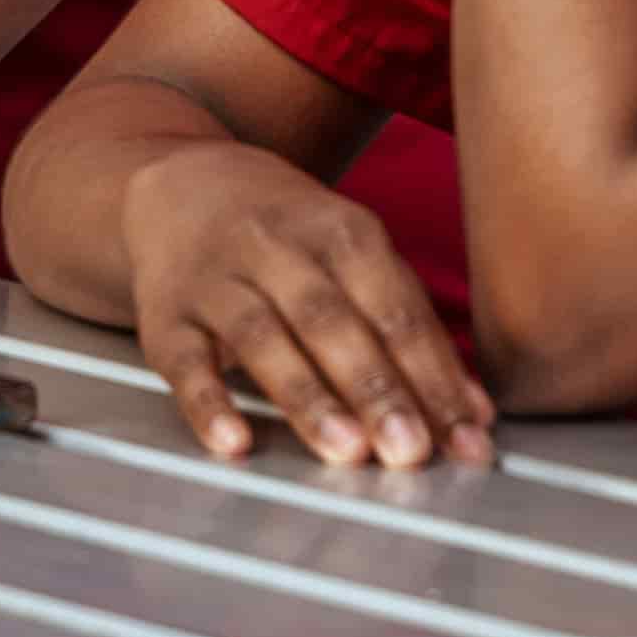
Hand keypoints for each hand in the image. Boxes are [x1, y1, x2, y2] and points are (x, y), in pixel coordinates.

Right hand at [118, 142, 491, 471]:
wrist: (182, 185)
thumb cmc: (290, 236)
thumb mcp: (355, 257)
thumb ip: (411, 330)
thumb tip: (473, 415)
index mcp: (340, 230)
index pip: (395, 308)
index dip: (433, 375)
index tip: (463, 438)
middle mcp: (275, 247)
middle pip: (331, 319)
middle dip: (375, 387)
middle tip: (410, 450)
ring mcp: (215, 279)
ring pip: (261, 337)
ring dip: (307, 397)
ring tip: (346, 451)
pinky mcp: (164, 314)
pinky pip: (182, 361)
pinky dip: (207, 404)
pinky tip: (233, 442)